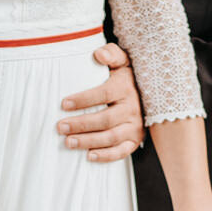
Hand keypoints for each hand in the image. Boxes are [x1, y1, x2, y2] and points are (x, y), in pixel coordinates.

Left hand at [58, 44, 142, 162]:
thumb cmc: (127, 76)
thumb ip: (111, 54)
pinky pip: (122, 152)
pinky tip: (89, 156)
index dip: (83, 100)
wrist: (151, 93)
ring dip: (89, 141)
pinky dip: (106, 156)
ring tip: (68, 142)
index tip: (64, 103)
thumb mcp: (123, 61)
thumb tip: (98, 54)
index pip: (104, 94)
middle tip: (60, 127)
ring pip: (111, 137)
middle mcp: (133, 108)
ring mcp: (135, 126)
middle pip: (105, 119)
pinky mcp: (135, 140)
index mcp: (126, 88)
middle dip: (81, 124)